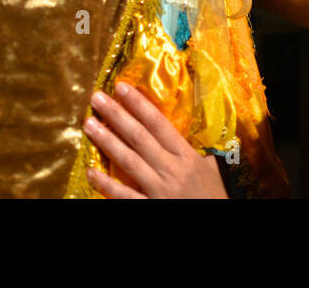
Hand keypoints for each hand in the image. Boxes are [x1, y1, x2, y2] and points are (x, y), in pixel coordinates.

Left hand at [83, 83, 227, 198]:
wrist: (219, 221)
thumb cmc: (214, 196)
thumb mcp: (211, 169)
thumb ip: (195, 150)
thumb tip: (179, 129)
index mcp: (187, 156)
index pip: (159, 124)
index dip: (139, 104)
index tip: (121, 87)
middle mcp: (172, 169)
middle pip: (139, 137)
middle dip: (116, 115)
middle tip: (96, 97)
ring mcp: (159, 190)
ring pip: (129, 161)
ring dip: (107, 141)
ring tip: (88, 124)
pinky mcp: (151, 208)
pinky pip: (125, 196)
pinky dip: (106, 184)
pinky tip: (90, 171)